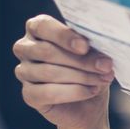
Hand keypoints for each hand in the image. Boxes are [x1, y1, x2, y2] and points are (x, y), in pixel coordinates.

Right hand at [13, 14, 114, 128]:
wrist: (91, 103)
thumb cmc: (91, 69)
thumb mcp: (95, 54)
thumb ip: (94, 47)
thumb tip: (102, 49)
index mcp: (39, 29)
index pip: (42, 26)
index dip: (64, 35)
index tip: (85, 46)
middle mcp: (25, 48)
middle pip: (47, 51)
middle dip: (81, 60)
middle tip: (105, 66)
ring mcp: (24, 72)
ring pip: (49, 72)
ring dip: (82, 76)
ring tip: (102, 79)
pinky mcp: (29, 94)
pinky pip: (47, 93)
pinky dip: (74, 92)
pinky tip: (91, 91)